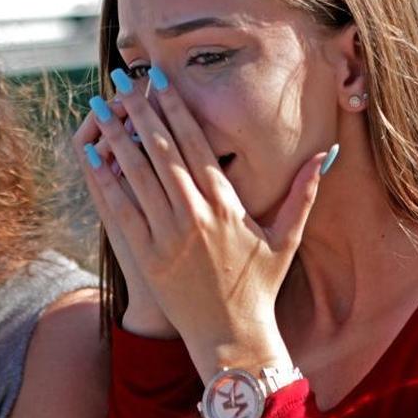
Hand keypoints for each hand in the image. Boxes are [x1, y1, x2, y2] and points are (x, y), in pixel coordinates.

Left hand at [80, 67, 328, 380]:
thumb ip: (303, 193)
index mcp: (227, 205)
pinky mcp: (146, 255)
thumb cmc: (260, 286)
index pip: (196, 144)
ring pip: (136, 173)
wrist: (230, 338)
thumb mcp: (285, 238)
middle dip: (140, 110)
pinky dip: (105, 180)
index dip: (175, 109)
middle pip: (162, 150)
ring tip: (100, 106)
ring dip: (116, 136)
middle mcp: (195, 215)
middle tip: (122, 79)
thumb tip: (324, 155)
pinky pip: (120, 209)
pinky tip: (93, 156)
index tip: (160, 81)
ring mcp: (167, 235)